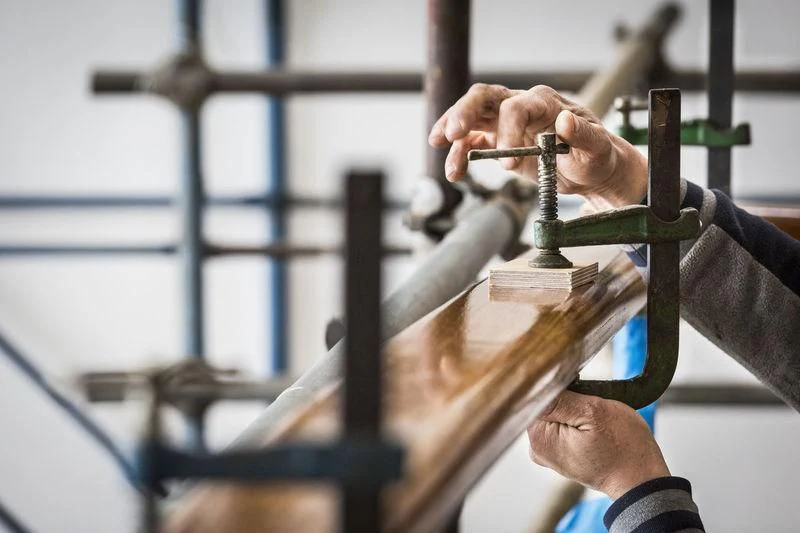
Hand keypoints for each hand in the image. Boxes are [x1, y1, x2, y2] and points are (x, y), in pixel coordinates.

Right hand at [427, 84, 647, 208]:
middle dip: (464, 113)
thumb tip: (565, 121)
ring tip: (441, 149)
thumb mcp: (597, 148)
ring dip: (453, 132)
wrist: (590, 170)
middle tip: (452, 134)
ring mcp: (506, 123)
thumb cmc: (596, 155)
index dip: (507, 130)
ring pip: (472, 117)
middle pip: (484, 98)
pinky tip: (454, 172)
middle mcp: (521, 106)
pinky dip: (459, 155)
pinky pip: (472, 142)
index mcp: (544, 103)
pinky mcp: (499, 141)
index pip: (516, 106)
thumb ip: (583, 134)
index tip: (508, 165)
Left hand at [527, 391, 669, 499]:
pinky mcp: (560, 452)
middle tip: (590, 407)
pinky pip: (563, 424)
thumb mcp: (594, 413)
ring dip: (574, 408)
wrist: (640, 479)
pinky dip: (577, 419)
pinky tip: (593, 427)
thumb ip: (560, 399)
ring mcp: (548, 451)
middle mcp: (537, 447)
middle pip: (543, 404)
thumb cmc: (623, 448)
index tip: (577, 391)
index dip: (556, 386)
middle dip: (566, 399)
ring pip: (556, 412)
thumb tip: (535, 386)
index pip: (534, 396)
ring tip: (594, 419)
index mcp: (539, 438)